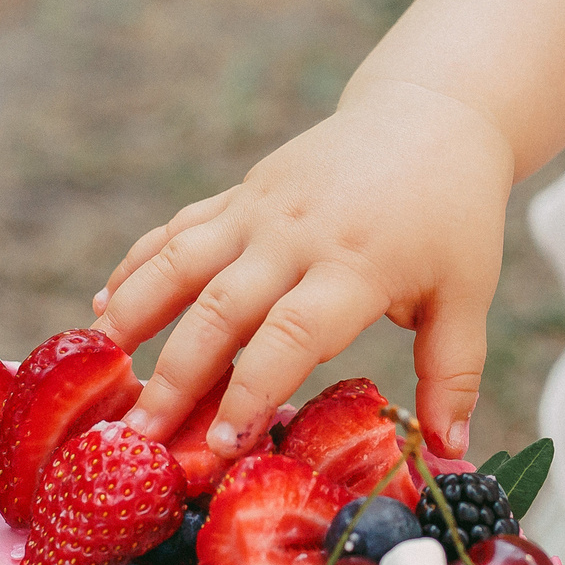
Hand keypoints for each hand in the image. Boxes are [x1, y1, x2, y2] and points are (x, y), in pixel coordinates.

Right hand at [95, 81, 511, 458]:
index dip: (250, 392)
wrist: (430, 112)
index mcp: (356, 266)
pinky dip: (134, 267)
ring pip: (179, 262)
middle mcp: (297, 235)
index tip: (219, 446)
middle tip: (138, 436)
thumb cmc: (452, 216)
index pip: (290, 337)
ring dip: (131, 315)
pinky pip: (176, 231)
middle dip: (174, 376)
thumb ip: (452, 374)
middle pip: (220, 309)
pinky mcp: (240, 193)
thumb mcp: (468, 295)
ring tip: (96, 370)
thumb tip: (449, 453)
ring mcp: (260, 209)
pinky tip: (101, 307)